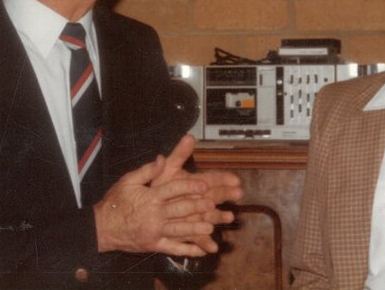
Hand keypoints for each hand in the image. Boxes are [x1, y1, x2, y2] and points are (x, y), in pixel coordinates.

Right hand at [94, 155, 218, 256]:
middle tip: (212, 204)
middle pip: (179, 210)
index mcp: (150, 197)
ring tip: (210, 226)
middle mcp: (154, 215)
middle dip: (197, 207)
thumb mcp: (128, 181)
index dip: (190, 187)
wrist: (102, 227)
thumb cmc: (115, 202)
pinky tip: (201, 250)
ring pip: (179, 230)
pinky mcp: (154, 245)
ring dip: (195, 229)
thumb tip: (161, 158)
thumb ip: (146, 170)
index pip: (173, 189)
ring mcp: (155, 232)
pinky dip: (187, 250)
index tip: (204, 185)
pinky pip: (173, 248)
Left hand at [151, 134, 242, 251]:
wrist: (146, 209)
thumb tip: (189, 136)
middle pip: (215, 197)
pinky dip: (204, 243)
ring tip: (228, 217)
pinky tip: (211, 248)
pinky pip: (197, 238)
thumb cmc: (160, 186)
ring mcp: (196, 216)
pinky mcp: (189, 232)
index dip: (223, 178)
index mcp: (195, 184)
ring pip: (210, 217)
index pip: (212, 179)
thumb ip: (179, 154)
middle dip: (226, 195)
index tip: (235, 178)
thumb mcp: (168, 168)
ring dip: (219, 217)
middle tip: (238, 194)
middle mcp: (199, 200)